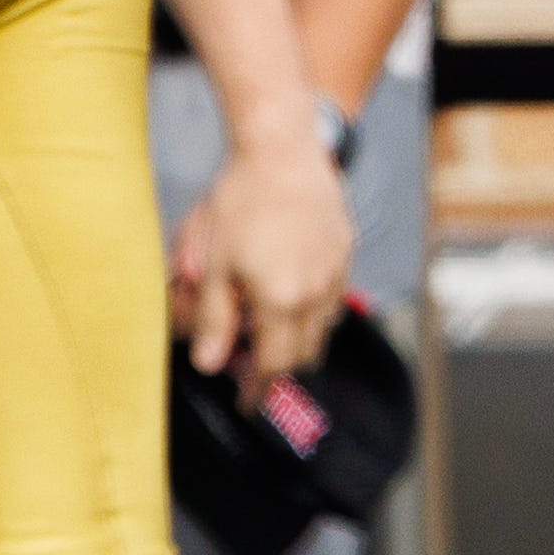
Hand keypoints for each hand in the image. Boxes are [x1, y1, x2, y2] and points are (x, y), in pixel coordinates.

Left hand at [172, 118, 358, 381]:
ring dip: (298, 339)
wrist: (282, 151)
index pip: (274, 365)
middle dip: (278, 366)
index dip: (258, 389)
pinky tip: (291, 291)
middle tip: (249, 362)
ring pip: (323, 329)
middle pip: (303, 354)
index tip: (247, 403)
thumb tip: (208, 365)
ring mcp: (335, 273)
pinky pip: (333, 298)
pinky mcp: (345, 252)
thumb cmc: (241, 203)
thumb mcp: (214, 264)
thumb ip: (214, 320)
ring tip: (270, 327)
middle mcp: (315, 294)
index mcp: (280, 301)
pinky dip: (314, 309)